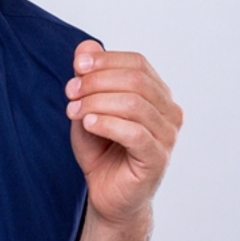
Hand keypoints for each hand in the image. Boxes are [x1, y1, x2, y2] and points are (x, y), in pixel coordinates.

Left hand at [65, 40, 182, 226]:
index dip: (106, 60)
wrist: (106, 193)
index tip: (77, 67)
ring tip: (73, 110)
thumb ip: (89, 77)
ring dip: (96, 102)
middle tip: (70, 91)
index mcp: (157, 94)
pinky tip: (88, 123)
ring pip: (133, 104)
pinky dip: (106, 123)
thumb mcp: (88, 105)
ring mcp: (167, 136)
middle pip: (135, 80)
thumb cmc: (101, 149)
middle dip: (96, 81)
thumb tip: (86, 47)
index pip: (137, 63)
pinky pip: (134, 133)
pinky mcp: (157, 158)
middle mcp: (169, 112)